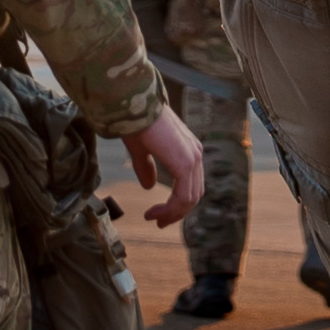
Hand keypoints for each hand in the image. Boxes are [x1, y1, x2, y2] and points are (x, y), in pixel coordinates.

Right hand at [122, 109, 204, 227]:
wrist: (134, 107)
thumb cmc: (135, 123)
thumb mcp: (141, 150)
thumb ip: (147, 167)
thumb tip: (149, 186)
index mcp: (188, 150)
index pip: (190, 185)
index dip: (176, 203)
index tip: (157, 214)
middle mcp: (195, 154)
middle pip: (193, 194)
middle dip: (176, 212)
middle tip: (158, 222)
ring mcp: (192, 158)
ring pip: (189, 198)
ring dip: (173, 214)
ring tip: (154, 219)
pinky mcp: (185, 164)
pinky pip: (183, 196)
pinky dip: (171, 209)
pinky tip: (155, 213)